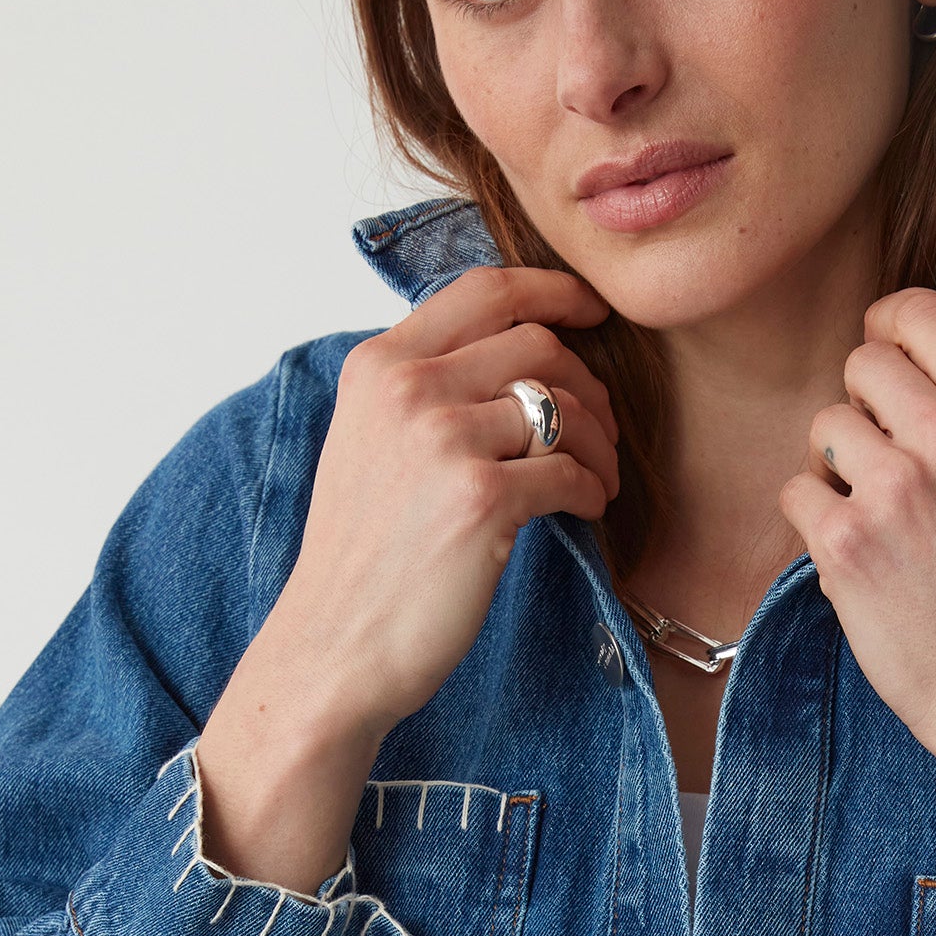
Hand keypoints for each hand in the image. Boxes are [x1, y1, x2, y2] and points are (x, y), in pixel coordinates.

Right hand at [197, 268, 619, 891]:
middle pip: (538, 343)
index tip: (592, 309)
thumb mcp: (370, 443)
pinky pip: (571, 470)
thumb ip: (424, 391)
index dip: (553, 289)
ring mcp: (444, 438)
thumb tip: (516, 360)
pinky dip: (593, 489)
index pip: (484, 290)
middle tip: (601, 429)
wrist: (334, 646)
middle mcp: (409, 387)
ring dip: (599, 442)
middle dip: (587, 384)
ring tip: (600, 476)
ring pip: (564, 405)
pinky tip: (585, 509)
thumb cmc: (363, 558)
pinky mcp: (481, 497)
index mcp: (379, 364)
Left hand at [779, 290, 935, 897]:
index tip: (888, 365)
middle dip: (866, 409)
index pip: (917, 310)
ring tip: (882, 522)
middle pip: (861, 364)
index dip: (890, 333)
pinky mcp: (846, 543)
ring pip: (825, 427)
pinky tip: (861, 561)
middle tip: (888, 465)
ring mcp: (895, 489)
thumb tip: (922, 353)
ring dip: (839, 470)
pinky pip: (797, 492)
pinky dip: (818, 526)